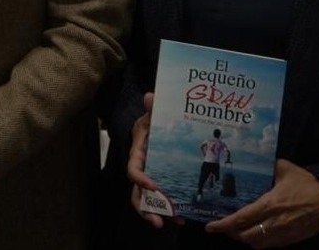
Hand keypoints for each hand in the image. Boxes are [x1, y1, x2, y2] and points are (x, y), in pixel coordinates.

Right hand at [126, 92, 178, 228]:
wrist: (153, 126)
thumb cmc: (152, 120)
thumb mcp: (153, 113)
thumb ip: (153, 107)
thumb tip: (150, 96)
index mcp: (138, 154)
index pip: (134, 170)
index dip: (140, 179)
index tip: (153, 186)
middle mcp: (141, 170)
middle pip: (137, 194)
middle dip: (146, 209)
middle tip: (159, 221)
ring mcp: (149, 178)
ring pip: (148, 201)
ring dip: (160, 214)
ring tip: (176, 222)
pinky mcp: (160, 183)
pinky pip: (161, 200)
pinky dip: (171, 210)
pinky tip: (184, 217)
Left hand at [205, 159, 318, 245]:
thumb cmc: (309, 183)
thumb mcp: (285, 169)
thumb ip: (268, 166)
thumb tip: (257, 161)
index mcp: (270, 204)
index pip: (241, 219)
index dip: (223, 225)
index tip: (210, 226)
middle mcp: (275, 222)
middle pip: (245, 235)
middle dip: (231, 233)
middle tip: (222, 226)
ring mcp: (284, 233)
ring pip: (257, 244)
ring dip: (245, 239)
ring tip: (237, 230)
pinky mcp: (293, 239)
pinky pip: (271, 245)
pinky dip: (260, 242)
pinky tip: (257, 233)